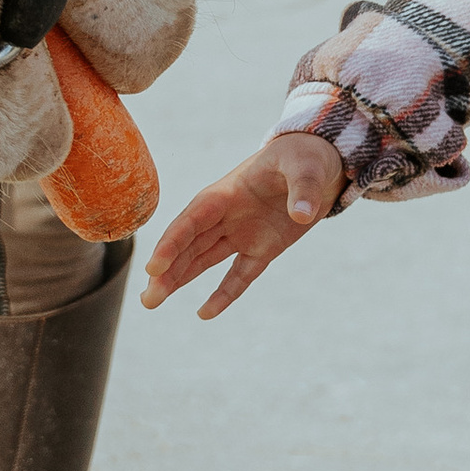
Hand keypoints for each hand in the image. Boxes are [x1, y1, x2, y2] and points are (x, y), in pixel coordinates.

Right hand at [142, 132, 342, 317]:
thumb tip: (301, 215)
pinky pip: (239, 275)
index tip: (154, 268)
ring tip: (152, 302)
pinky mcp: (262, 249)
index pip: (192, 220)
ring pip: (203, 260)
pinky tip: (204, 314)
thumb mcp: (306, 166)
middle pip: (189, 245)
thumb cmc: (306, 156)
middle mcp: (227, 215)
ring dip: (179, 280)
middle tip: (148, 301)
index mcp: (228, 192)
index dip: (172, 243)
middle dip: (167, 271)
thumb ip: (303, 189)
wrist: (322, 162)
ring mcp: (243, 233)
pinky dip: (224, 294)